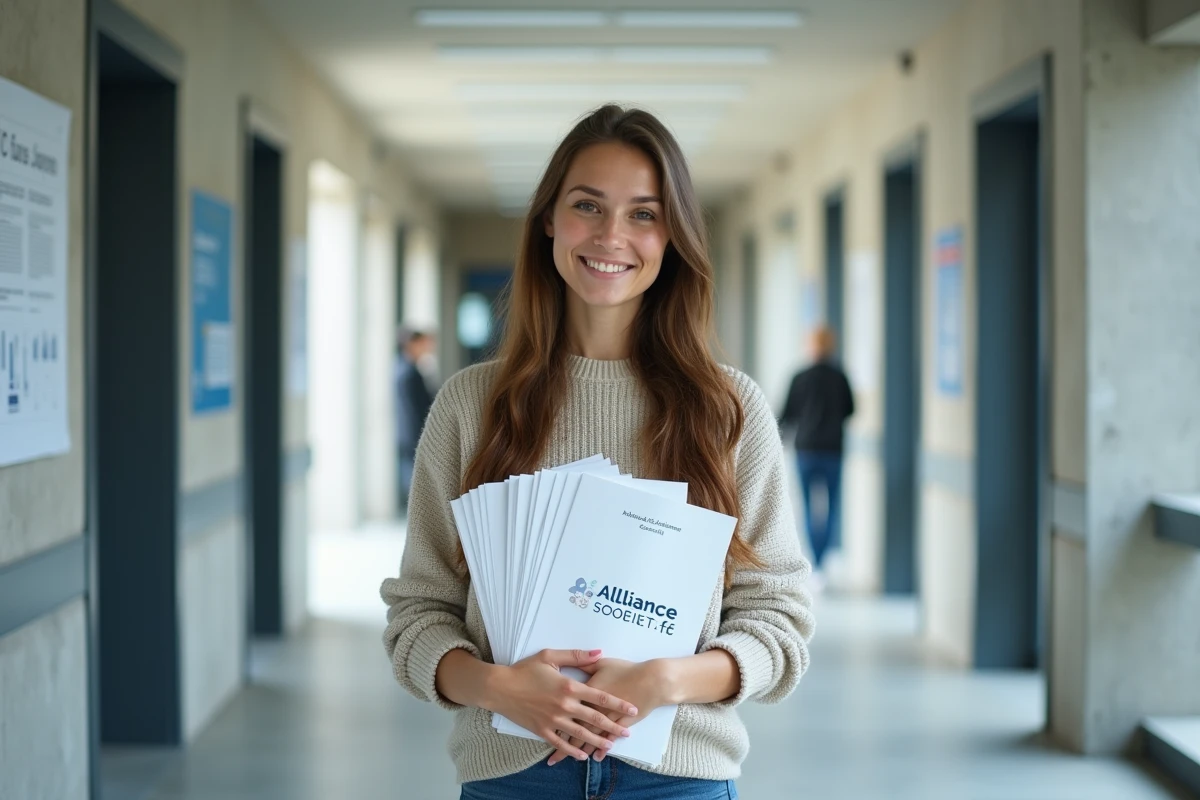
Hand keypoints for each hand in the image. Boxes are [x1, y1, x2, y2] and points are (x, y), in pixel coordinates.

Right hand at [486, 649, 636, 761]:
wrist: (500, 687)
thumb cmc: (525, 670)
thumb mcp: (550, 657)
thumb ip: (576, 656)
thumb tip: (599, 652)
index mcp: (569, 687)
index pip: (600, 697)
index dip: (618, 703)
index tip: (632, 708)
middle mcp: (564, 706)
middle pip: (595, 718)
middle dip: (613, 726)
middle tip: (627, 732)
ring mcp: (553, 720)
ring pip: (581, 734)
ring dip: (597, 740)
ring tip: (610, 745)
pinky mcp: (542, 730)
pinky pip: (561, 743)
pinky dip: (573, 751)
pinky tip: (582, 755)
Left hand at [547, 658, 672, 765]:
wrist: (652, 680)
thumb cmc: (626, 669)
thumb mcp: (601, 663)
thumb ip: (583, 661)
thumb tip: (570, 664)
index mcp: (584, 692)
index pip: (566, 709)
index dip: (554, 720)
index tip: (542, 729)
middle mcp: (593, 708)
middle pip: (575, 729)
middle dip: (563, 745)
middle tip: (552, 759)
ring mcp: (607, 718)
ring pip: (590, 737)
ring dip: (580, 750)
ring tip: (570, 761)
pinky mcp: (620, 724)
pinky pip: (606, 739)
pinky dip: (600, 748)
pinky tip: (594, 757)